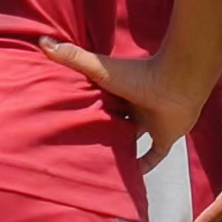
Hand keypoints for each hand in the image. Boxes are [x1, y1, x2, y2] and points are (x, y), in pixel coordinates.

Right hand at [39, 38, 206, 170]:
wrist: (178, 81)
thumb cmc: (139, 73)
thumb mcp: (100, 69)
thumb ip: (74, 57)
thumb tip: (42, 41)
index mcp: (120, 92)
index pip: (101, 105)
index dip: (87, 113)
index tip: (67, 125)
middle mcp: (136, 107)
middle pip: (116, 124)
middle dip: (102, 135)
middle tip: (79, 153)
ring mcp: (152, 122)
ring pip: (133, 141)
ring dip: (120, 153)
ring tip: (98, 169)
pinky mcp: (166, 137)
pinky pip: (154, 156)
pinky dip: (144, 167)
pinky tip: (128, 181)